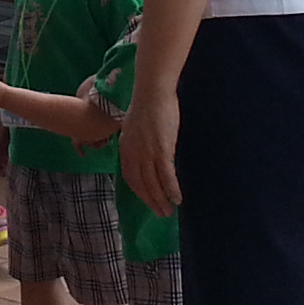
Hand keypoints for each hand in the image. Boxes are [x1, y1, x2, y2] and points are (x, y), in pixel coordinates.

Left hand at [119, 86, 181, 217]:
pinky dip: (171, 189)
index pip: (130, 177)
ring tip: (169, 212)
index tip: (149, 201)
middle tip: (161, 213)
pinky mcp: (162, 150)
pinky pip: (167, 175)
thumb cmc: (147, 104)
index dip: (140, 191)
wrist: (152, 91)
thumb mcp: (134, 126)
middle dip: (151, 201)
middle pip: (141, 185)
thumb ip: (136, 142)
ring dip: (161, 200)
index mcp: (125, 148)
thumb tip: (143, 151)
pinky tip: (178, 199)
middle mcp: (134, 154)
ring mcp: (147, 153)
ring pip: (153, 183)